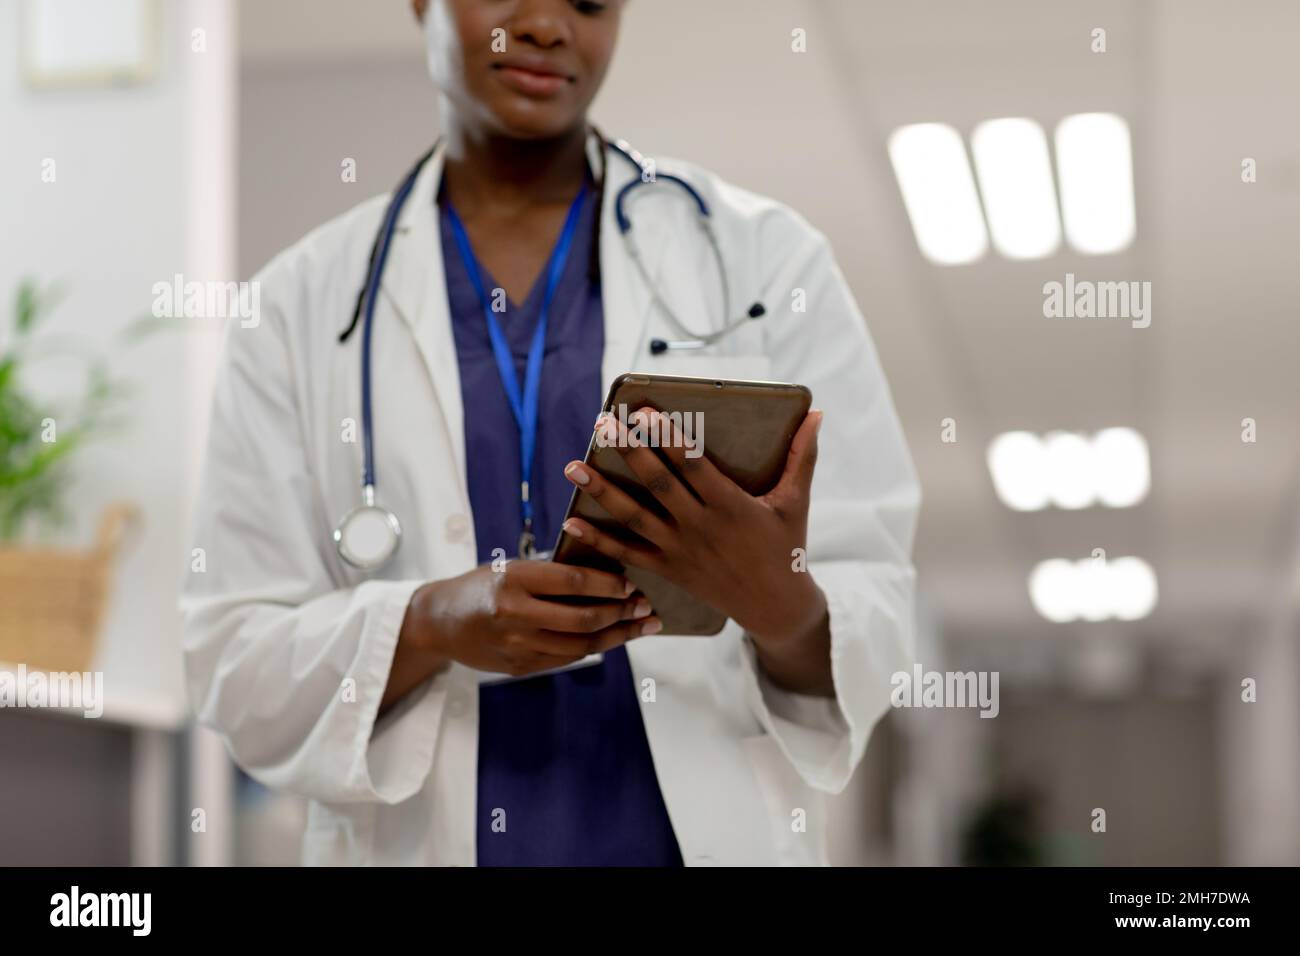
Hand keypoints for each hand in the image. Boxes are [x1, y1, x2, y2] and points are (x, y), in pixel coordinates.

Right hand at [402, 560, 659, 679]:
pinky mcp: (519, 667)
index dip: (608, 584)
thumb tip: (605, 574)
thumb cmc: (481, 585)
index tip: (631, 583)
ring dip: (617, 636)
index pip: (573, 582)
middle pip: (582, 619)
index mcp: (514, 580)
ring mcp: (517, 645)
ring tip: (640, 625)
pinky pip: (566, 659)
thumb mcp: (509, 568)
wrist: (439, 621)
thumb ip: (549, 574)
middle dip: (621, 614)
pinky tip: (612, 638)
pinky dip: (593, 648)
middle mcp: (515, 614)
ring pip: (580, 646)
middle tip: (645, 607)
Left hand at [560, 407, 828, 657]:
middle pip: (657, 485)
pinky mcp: (668, 569)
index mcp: (731, 506)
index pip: (693, 465)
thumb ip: (802, 456)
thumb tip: (817, 414)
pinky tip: (571, 522)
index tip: (643, 412)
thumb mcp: (795, 502)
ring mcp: (680, 550)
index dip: (668, 437)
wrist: (774, 606)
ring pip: (634, 517)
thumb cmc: (786, 547)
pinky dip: (598, 541)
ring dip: (601, 491)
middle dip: (628, 452)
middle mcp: (700, 527)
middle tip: (602, 424)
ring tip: (573, 465)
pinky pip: (627, 554)